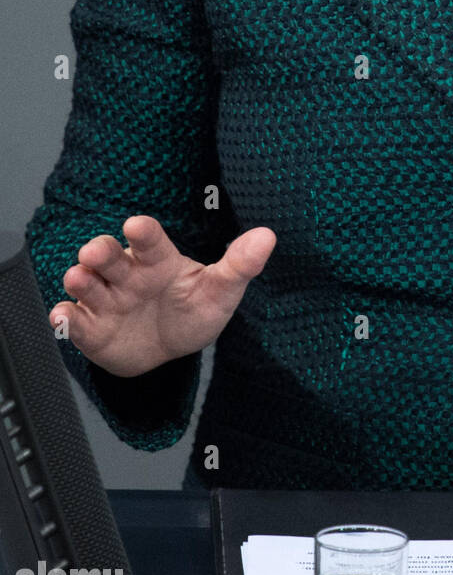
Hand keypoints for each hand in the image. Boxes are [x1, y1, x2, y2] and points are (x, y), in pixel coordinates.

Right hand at [49, 214, 276, 376]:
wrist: (169, 349)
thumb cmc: (194, 311)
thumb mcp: (220, 291)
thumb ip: (240, 265)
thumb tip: (268, 236)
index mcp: (159, 261)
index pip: (151, 241)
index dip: (143, 232)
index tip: (136, 225)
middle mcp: (127, 275)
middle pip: (109, 256)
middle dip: (100, 251)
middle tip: (95, 252)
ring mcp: (106, 300)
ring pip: (86, 283)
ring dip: (79, 279)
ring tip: (78, 278)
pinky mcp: (90, 327)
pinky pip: (73, 320)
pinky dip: (64, 318)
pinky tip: (62, 318)